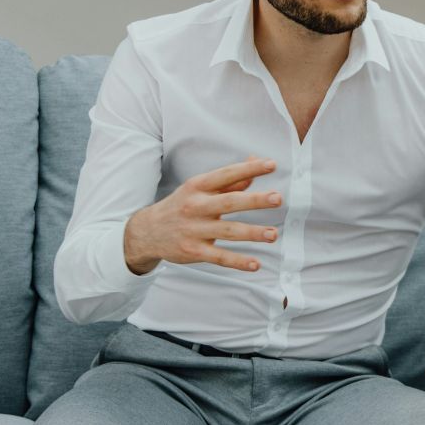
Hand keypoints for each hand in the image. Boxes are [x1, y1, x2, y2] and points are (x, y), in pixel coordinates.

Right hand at [123, 156, 282, 274]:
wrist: (146, 232)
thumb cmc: (182, 205)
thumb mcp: (200, 189)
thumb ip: (230, 179)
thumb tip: (255, 161)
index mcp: (198, 186)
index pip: (226, 174)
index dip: (249, 169)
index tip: (271, 165)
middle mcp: (196, 206)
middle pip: (229, 202)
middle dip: (254, 200)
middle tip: (277, 198)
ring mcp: (194, 230)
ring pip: (227, 231)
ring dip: (252, 233)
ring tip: (273, 234)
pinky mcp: (193, 251)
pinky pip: (219, 257)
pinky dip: (238, 261)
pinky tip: (255, 264)